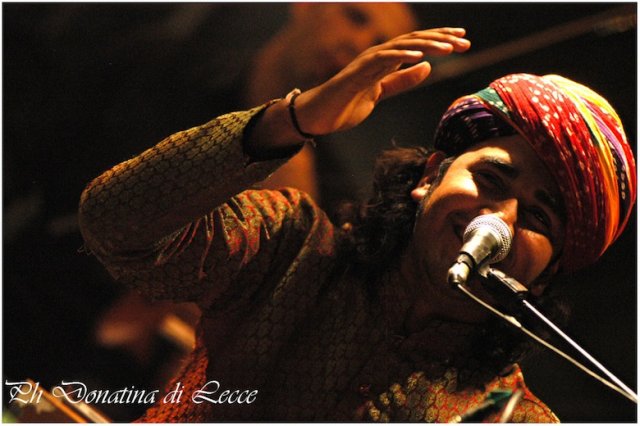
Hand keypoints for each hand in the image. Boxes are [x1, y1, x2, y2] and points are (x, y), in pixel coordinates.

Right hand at [295, 28, 470, 134]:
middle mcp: (378, 55)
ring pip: (402, 45)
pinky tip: (420, 55)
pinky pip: (382, 59)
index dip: (441, 40)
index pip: (418, 44)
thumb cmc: (346, 103)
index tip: (464, 41)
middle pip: (415, 40)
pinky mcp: (357, 72)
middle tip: (466, 42)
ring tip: (449, 47)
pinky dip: (402, 55)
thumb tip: (426, 66)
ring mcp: (367, 61)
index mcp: (385, 60)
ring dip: (427, 44)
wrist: (319, 115)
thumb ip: (402, 80)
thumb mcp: (381, 92)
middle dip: (442, 39)